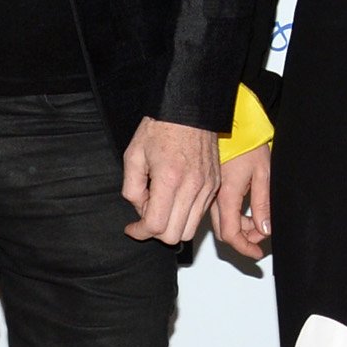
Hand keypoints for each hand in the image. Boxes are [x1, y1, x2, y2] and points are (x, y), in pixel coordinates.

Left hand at [121, 117, 219, 243]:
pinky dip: (186, 216)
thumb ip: (131, 188)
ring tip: (162, 208)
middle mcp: (192, 186)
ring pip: (189, 230)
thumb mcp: (133, 156)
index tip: (132, 228)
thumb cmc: (161, 128)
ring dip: (172, 226)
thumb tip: (140, 210)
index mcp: (169, 178)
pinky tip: (175, 200)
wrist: (189, 111)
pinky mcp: (215, 186)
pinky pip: (200, 215)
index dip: (139, 232)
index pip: (155, 225)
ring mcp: (207, 188)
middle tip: (145, 217)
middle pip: (174, 235)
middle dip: (155, 232)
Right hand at [211, 144, 272, 259]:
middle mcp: (213, 197)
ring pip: (221, 221)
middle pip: (225, 231)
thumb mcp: (263, 173)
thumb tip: (264, 228)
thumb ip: (262, 203)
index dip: (244, 248)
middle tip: (262, 234)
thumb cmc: (246, 142)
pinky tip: (246, 208)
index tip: (257, 253)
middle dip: (244, 238)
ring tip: (258, 219)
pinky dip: (233, 215)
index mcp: (226, 195)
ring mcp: (208, 193)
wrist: (230, 125)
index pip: (231, 234)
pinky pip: (218, 210)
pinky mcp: (209, 187)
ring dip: (240, 226)